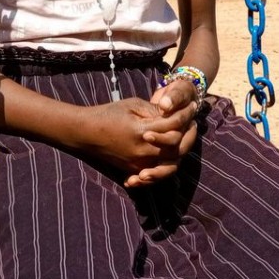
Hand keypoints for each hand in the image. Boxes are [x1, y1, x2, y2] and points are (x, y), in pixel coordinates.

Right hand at [80, 97, 197, 187]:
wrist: (85, 132)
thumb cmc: (108, 114)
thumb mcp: (133, 105)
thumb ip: (155, 111)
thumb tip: (173, 114)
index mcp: (143, 131)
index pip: (174, 125)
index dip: (186, 115)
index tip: (192, 107)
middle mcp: (143, 150)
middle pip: (177, 148)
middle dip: (189, 135)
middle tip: (194, 124)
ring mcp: (139, 162)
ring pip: (170, 164)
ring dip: (181, 152)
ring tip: (185, 139)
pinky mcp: (133, 169)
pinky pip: (156, 174)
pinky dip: (167, 167)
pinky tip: (173, 157)